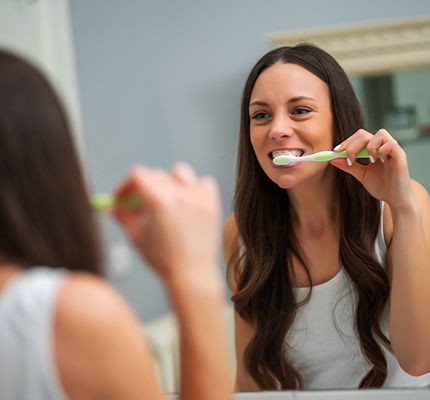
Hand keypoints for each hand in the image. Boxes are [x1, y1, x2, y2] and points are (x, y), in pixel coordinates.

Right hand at [112, 163, 221, 280]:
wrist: (192, 273)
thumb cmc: (164, 259)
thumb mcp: (136, 237)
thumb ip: (123, 217)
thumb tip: (113, 206)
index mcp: (159, 200)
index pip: (138, 175)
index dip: (125, 185)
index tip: (122, 198)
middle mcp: (180, 194)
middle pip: (156, 175)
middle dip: (143, 189)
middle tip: (139, 207)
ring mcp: (198, 197)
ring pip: (180, 173)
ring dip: (169, 182)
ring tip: (166, 202)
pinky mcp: (212, 203)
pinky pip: (204, 183)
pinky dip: (195, 188)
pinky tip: (187, 203)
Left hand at [330, 128, 414, 209]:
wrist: (396, 200)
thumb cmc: (382, 187)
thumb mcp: (361, 175)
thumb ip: (349, 166)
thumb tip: (333, 159)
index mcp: (375, 149)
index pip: (359, 137)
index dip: (347, 142)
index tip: (336, 151)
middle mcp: (384, 146)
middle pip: (365, 134)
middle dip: (352, 144)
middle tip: (346, 156)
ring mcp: (393, 150)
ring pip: (380, 133)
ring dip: (368, 146)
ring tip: (367, 160)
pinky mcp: (400, 156)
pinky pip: (391, 144)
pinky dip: (381, 150)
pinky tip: (377, 161)